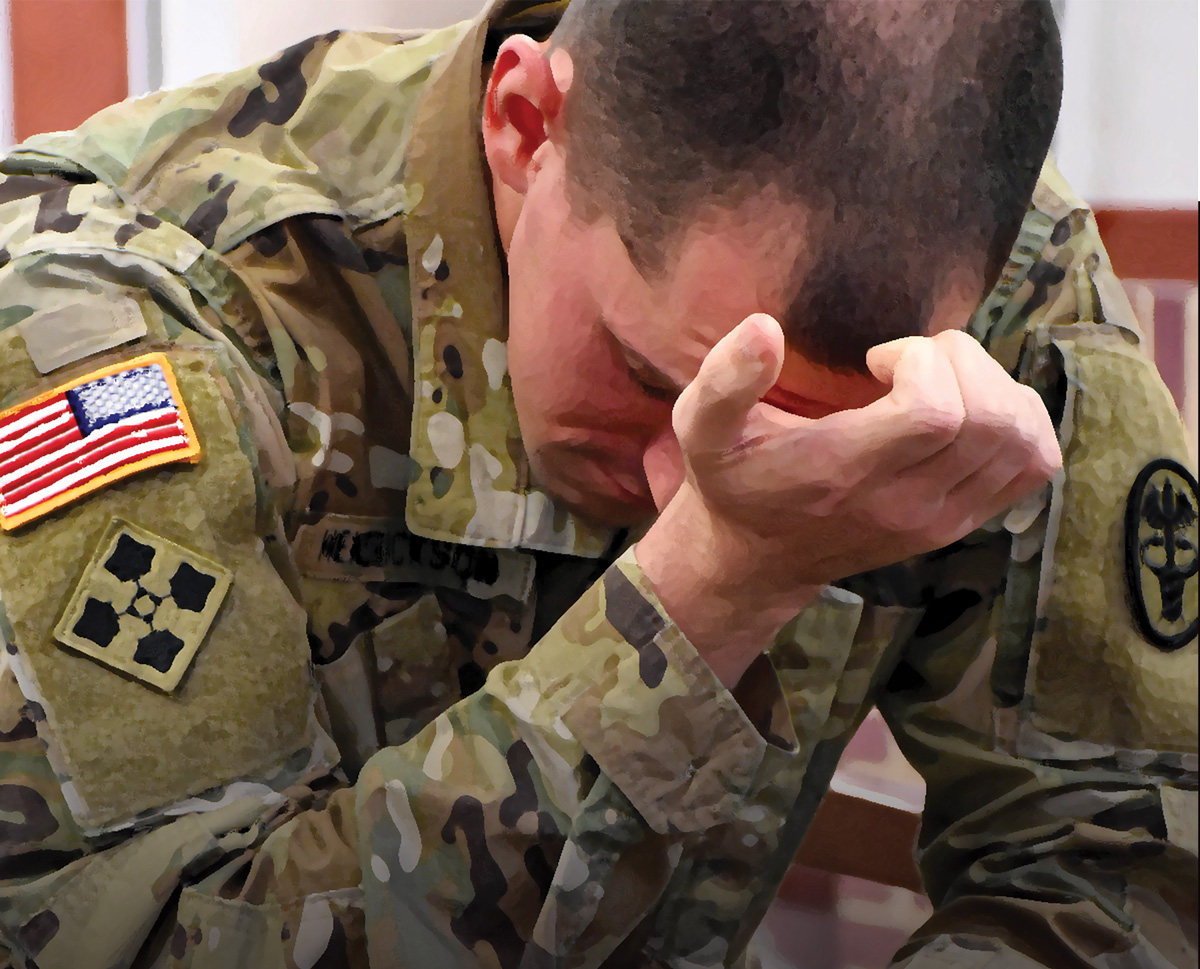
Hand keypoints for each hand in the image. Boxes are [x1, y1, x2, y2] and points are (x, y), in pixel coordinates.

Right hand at [636, 314, 1060, 685]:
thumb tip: (765, 328)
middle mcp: (905, 504)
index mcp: (845, 473)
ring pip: (1020, 439)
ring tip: (939, 381)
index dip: (922, 362)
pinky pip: (1033, 464)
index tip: (879, 358)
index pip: (936, 413)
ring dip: (993, 386)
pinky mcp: (961, 523)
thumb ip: (724, 379)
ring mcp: (941, 519)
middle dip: (961, 361)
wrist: (755, 559)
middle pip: (991, 419)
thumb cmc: (733, 480)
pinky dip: (1020, 422)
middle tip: (911, 361)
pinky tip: (969, 409)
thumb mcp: (702, 428)